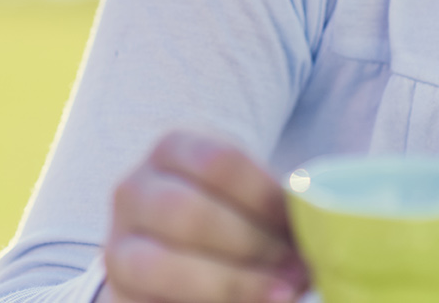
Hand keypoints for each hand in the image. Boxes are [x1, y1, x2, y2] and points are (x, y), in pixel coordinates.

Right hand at [101, 130, 308, 302]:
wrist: (175, 257)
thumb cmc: (230, 220)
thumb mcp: (247, 198)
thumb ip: (275, 208)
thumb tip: (322, 228)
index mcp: (172, 150)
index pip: (219, 162)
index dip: (266, 197)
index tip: (303, 225)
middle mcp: (133, 191)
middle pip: (188, 213)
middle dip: (251, 246)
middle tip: (298, 270)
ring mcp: (117, 246)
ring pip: (159, 265)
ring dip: (229, 283)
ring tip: (280, 294)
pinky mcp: (117, 295)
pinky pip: (152, 302)